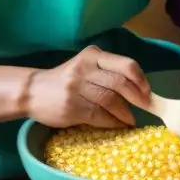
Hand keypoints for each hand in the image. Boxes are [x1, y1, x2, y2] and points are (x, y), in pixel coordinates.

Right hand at [25, 45, 150, 128]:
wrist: (32, 91)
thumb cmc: (65, 80)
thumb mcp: (85, 67)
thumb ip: (107, 72)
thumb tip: (139, 89)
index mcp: (92, 55)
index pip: (125, 64)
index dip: (140, 79)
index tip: (148, 91)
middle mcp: (84, 68)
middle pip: (120, 83)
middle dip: (137, 97)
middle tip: (145, 107)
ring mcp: (76, 88)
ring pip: (110, 100)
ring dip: (125, 113)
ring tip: (130, 119)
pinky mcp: (71, 107)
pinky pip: (99, 115)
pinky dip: (112, 122)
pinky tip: (117, 124)